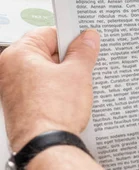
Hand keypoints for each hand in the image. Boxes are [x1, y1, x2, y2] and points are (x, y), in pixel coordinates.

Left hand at [0, 27, 99, 151]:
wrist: (46, 145)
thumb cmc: (52, 112)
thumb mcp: (78, 73)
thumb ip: (84, 51)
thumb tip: (88, 38)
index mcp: (18, 55)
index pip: (49, 33)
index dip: (71, 37)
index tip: (86, 41)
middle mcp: (9, 71)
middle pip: (46, 52)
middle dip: (68, 58)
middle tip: (85, 64)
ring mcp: (13, 90)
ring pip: (45, 72)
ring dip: (64, 75)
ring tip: (78, 84)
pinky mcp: (21, 105)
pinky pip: (42, 89)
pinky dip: (57, 90)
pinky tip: (70, 97)